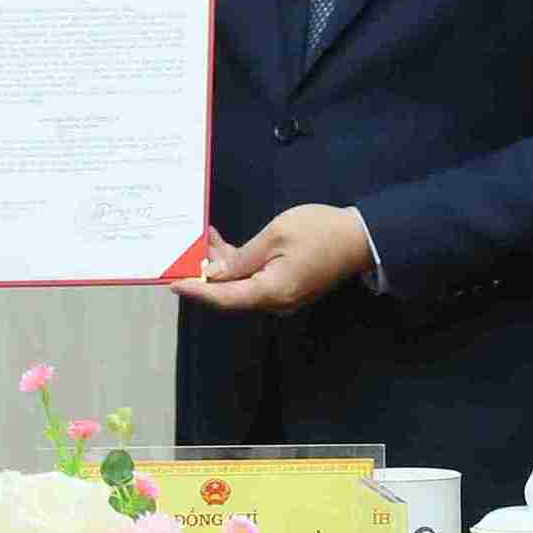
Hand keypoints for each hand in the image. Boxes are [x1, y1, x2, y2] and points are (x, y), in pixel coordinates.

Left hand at [170, 205, 372, 312]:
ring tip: (204, 238)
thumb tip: (215, 274)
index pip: (224, 298)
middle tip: (183, 253)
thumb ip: (241, 257)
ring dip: (222, 265)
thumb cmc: (318, 231)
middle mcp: (275, 301)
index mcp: (271, 291)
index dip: (196, 291)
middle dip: (205, 274)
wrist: (360, 237)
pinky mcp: (287, 285)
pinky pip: (255, 280)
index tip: (172, 283)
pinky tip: (226, 244)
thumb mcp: (274, 236)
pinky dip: (239, 264)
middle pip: (230, 294)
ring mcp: (282, 295)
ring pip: (241, 285)